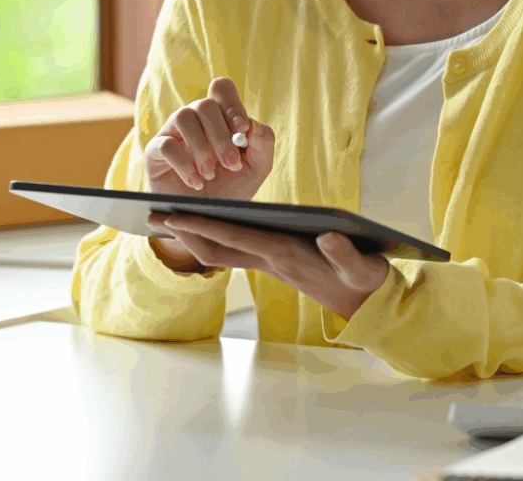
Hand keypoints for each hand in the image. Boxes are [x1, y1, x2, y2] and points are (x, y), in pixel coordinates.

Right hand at [143, 77, 274, 203]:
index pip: (221, 88)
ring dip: (201, 148)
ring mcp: (173, 132)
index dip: (232, 104)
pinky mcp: (155, 151)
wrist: (203, 217)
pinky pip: (166, 145)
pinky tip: (196, 182)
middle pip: (205, 104)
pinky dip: (184, 165)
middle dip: (221, 136)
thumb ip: (264, 144)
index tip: (242, 129)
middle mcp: (195, 119)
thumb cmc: (229, 188)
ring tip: (209, 175)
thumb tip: (253, 125)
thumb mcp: (256, 169)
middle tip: (231, 164)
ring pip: (183, 117)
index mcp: (219, 117)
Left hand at [145, 213, 389, 320]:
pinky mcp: (276, 262)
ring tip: (168, 219)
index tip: (175, 215)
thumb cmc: (365, 281)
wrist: (370, 306)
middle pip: (217, 247)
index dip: (204, 226)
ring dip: (193, 236)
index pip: (237, 237)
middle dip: (184, 232)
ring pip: (222, 250)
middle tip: (153, 217)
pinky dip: (215, 237)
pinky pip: (236, 250)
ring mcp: (271, 263)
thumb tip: (329, 236)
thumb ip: (345, 254)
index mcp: (286, 255)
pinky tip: (204, 227)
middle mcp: (271, 259)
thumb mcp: (362, 268)